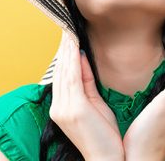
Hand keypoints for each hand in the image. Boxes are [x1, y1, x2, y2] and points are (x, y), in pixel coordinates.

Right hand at [50, 31, 124, 160]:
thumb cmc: (105, 138)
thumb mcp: (95, 105)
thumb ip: (87, 82)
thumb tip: (83, 58)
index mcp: (61, 107)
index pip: (62, 76)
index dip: (64, 56)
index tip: (67, 38)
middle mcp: (59, 106)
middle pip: (60, 71)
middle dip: (63, 49)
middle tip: (66, 28)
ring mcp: (64, 108)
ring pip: (65, 72)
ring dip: (67, 50)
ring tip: (69, 32)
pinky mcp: (74, 108)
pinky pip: (72, 79)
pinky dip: (73, 61)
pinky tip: (75, 47)